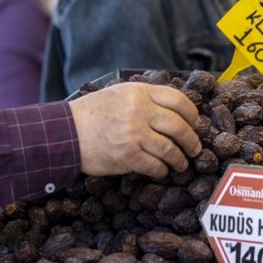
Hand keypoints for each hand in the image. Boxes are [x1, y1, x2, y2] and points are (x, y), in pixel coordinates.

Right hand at [69, 82, 201, 178]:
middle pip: (179, 127)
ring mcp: (134, 134)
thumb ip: (145, 97)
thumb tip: (174, 110)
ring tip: (181, 163)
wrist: (66, 133)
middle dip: (192, 141)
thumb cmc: (93, 113)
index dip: (192, 114)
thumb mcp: (120, 93)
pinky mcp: (127, 156)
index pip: (179, 101)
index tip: (195, 124)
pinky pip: (155, 166)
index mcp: (139, 92)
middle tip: (195, 149)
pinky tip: (161, 170)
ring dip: (180, 159)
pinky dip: (162, 170)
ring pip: (170, 149)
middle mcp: (139, 111)